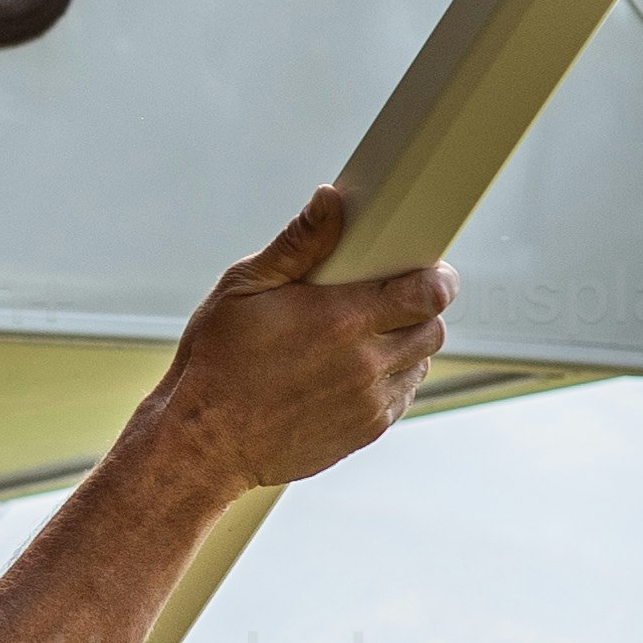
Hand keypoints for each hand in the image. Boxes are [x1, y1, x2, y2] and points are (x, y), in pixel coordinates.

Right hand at [142, 190, 453, 491]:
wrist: (205, 442)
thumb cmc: (218, 362)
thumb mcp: (245, 288)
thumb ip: (298, 242)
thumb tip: (331, 200)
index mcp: (343, 319)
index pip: (430, 294)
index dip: (437, 278)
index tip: (426, 271)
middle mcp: (366, 364)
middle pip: (434, 329)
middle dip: (420, 310)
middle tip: (388, 300)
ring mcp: (370, 403)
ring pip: (420, 365)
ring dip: (405, 346)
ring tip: (365, 336)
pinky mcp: (365, 432)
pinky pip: (400, 398)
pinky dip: (388, 380)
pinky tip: (352, 370)